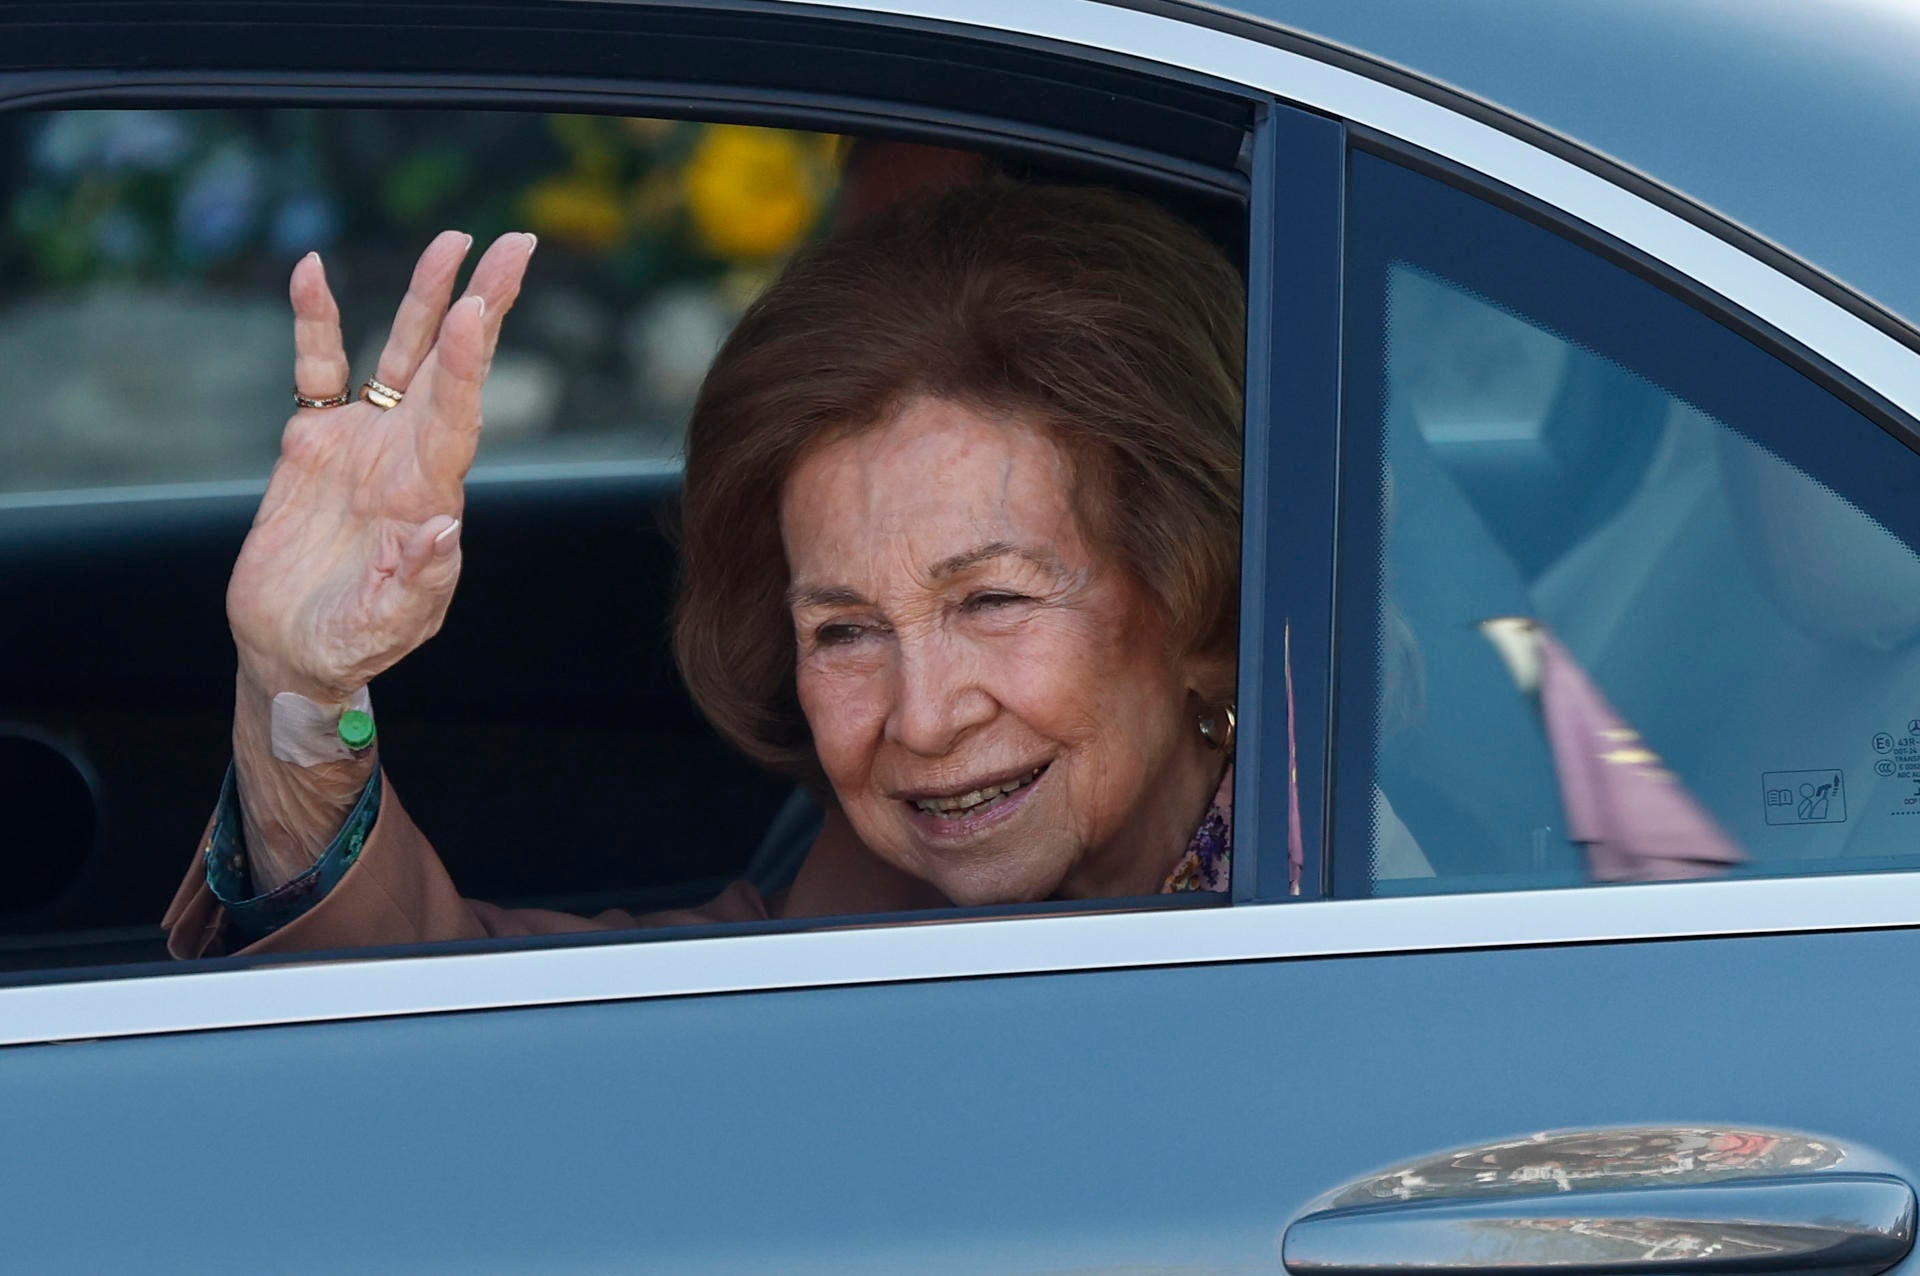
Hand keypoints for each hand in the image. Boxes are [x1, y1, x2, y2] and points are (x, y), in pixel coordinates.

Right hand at [228, 231, 535, 701]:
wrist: (295, 649)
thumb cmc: (350, 645)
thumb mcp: (386, 627)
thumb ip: (415, 585)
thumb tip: (443, 531)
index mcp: (431, 496)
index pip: (460, 416)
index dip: (470, 363)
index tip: (477, 309)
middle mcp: (408, 456)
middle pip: (451, 366)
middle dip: (481, 304)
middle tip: (514, 244)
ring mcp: (366, 442)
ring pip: (402, 354)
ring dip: (425, 297)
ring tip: (453, 240)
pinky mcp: (315, 440)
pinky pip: (319, 367)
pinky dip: (315, 320)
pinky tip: (311, 270)